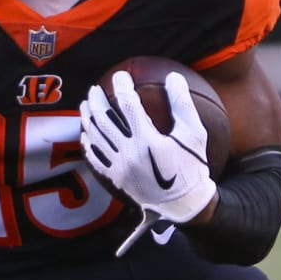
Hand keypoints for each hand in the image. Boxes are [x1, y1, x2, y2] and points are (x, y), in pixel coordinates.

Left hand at [80, 71, 217, 251]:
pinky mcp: (115, 179)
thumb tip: (173, 76)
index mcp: (149, 141)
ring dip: (88, 119)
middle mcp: (130, 154)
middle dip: (97, 101)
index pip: (128, 105)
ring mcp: (119, 168)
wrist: (184, 203)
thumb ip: (182, 103)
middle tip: (95, 89)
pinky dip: (88, 144)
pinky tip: (86, 134)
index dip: (122, 87)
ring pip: (96, 138)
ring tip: (86, 105)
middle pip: (104, 120)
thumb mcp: (195, 134)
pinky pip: (95, 159)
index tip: (121, 76)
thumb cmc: (193, 166)